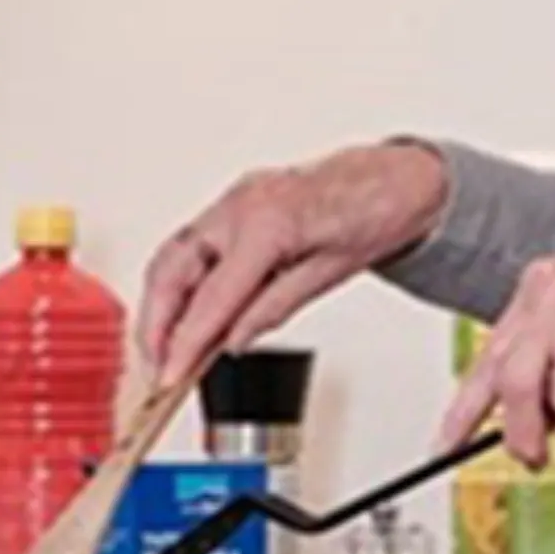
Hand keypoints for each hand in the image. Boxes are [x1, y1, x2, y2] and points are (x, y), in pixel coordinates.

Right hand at [142, 143, 450, 386]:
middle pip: (172, 271)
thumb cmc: (377, 211)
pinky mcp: (236, 202)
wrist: (398, 177)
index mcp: (269, 223)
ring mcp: (235, 199)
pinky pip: (193, 245)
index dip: (185, 343)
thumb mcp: (330, 274)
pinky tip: (189, 312)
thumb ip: (274, 307)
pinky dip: (183, 281)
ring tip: (168, 348)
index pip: (211, 297)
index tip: (171, 376)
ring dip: (162, 303)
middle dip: (156, 323)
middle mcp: (243, 205)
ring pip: (174, 256)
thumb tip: (235, 340)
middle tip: (159, 367)